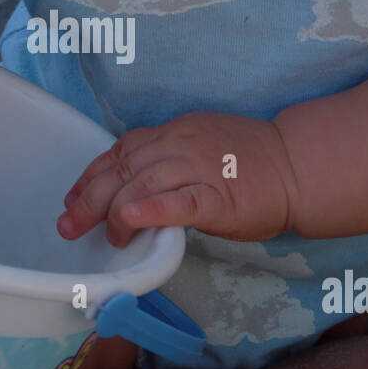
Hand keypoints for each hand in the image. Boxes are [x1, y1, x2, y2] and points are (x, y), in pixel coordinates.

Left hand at [56, 110, 296, 246]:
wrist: (299, 165)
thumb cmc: (254, 162)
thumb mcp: (202, 145)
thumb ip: (169, 161)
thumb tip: (133, 188)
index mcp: (175, 132)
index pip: (121, 150)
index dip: (91, 174)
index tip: (71, 196)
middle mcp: (181, 144)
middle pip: (123, 168)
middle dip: (89, 198)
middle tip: (68, 225)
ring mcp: (200, 167)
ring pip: (143, 183)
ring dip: (114, 212)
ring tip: (105, 237)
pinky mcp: (219, 196)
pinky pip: (179, 201)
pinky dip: (151, 210)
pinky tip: (130, 221)